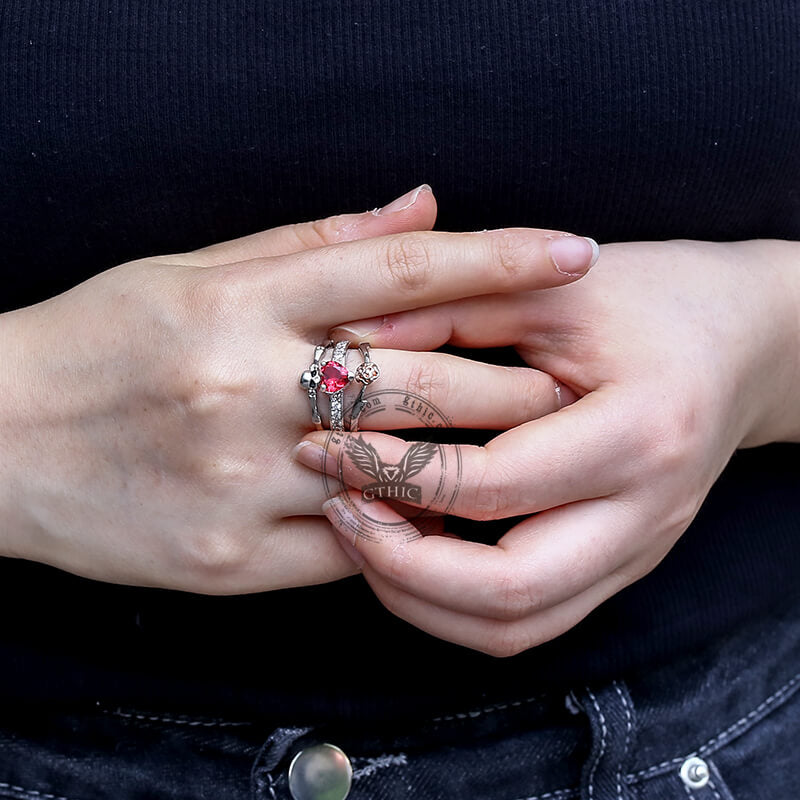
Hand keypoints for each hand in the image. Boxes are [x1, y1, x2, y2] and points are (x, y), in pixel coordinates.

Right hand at [0, 185, 596, 593]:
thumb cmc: (101, 344)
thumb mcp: (192, 273)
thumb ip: (316, 245)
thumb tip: (424, 208)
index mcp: (237, 303)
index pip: (398, 269)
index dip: (499, 257)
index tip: (574, 253)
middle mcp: (242, 388)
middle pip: (421, 382)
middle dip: (511, 385)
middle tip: (566, 383)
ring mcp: (238, 480)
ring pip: (396, 476)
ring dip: (471, 463)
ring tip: (520, 450)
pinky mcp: (229, 560)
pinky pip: (352, 546)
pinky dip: (402, 526)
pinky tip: (429, 512)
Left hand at [295, 237, 799, 654]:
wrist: (745, 342)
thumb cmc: (655, 300)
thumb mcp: (555, 287)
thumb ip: (452, 306)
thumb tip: (345, 343)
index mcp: (639, 431)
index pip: (495, 486)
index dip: (395, 473)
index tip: (328, 445)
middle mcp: (644, 513)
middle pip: (506, 596)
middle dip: (397, 565)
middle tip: (337, 508)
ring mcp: (635, 551)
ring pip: (513, 628)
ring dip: (418, 596)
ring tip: (361, 531)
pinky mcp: (618, 563)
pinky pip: (528, 617)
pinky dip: (452, 599)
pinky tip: (411, 542)